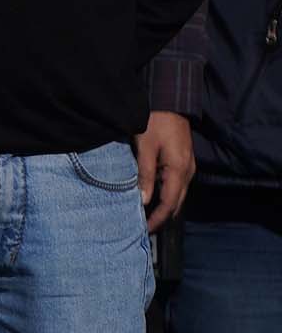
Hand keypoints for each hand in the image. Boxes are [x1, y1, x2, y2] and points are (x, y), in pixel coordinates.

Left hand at [135, 110, 194, 232]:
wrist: (170, 103)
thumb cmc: (155, 122)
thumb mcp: (145, 147)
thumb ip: (145, 174)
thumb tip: (143, 200)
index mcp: (179, 171)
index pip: (169, 203)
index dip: (158, 218)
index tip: (146, 229)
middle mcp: (188, 173)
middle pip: (177, 202)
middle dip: (162, 216)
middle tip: (145, 227)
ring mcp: (188, 167)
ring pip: (178, 194)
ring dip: (164, 206)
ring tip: (147, 215)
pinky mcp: (184, 162)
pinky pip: (177, 184)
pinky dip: (166, 194)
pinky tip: (153, 195)